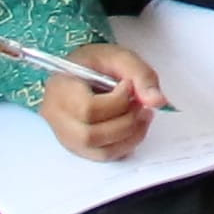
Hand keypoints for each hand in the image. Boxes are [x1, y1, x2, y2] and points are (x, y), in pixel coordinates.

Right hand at [39, 42, 168, 162]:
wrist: (84, 71)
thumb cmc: (97, 63)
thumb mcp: (120, 57)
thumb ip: (141, 76)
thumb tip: (158, 101)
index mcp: (60, 89)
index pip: (87, 109)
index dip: (117, 101)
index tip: (128, 86)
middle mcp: (56, 117)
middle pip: (91, 135)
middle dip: (126, 122)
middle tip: (140, 104)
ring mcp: (65, 135)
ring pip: (99, 151)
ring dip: (130, 135)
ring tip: (142, 115)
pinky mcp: (78, 146)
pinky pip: (103, 156)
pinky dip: (126, 145)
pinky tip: (135, 128)